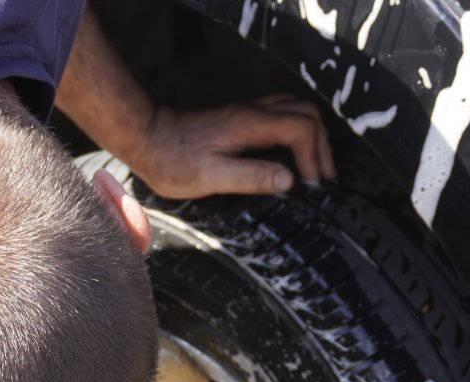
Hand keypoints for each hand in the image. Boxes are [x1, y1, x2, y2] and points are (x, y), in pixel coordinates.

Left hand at [130, 95, 337, 199]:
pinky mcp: (239, 119)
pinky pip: (280, 114)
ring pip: (295, 109)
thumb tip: (288, 180)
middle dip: (321, 143)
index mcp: (250, 125)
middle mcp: (252, 112)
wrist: (145, 137)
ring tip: (315, 166)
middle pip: (305, 113)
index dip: (314, 156)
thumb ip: (251, 177)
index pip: (301, 128)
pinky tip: (292, 154)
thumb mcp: (211, 176)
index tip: (312, 184)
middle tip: (323, 176)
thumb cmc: (172, 160)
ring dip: (311, 135)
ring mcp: (246, 113)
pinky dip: (296, 131)